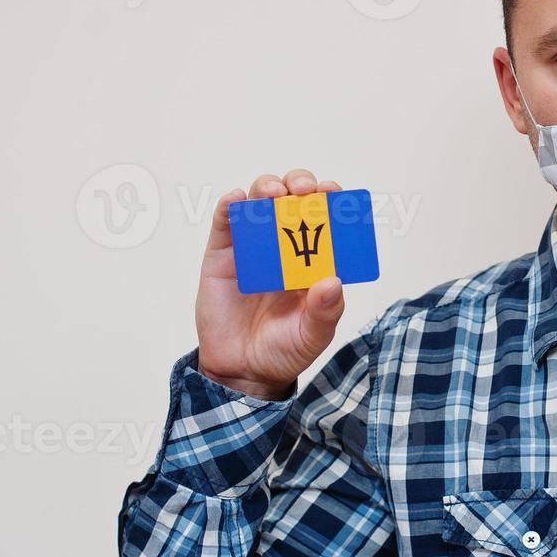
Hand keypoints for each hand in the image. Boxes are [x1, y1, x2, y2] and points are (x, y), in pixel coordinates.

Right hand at [194, 169, 345, 399]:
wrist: (242, 371)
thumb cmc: (284, 349)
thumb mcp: (313, 335)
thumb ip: (325, 311)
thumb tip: (334, 282)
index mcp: (314, 259)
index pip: (326, 218)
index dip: (331, 200)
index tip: (333, 193)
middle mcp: (285, 245)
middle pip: (293, 199)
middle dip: (301, 185)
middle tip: (305, 191)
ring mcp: (253, 247)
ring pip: (260, 202)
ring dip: (267, 187)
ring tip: (274, 194)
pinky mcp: (223, 255)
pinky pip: (224, 222)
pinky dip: (230, 205)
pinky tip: (237, 200)